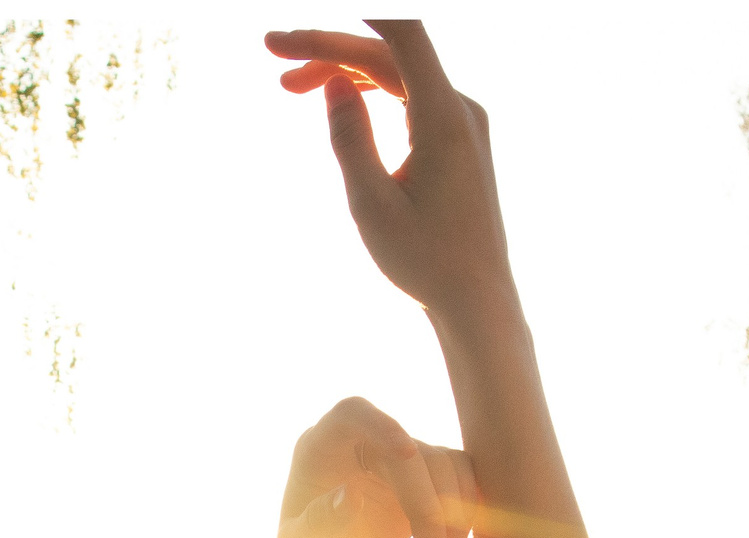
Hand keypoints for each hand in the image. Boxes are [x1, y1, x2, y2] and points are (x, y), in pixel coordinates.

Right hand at [265, 22, 512, 314]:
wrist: (477, 300)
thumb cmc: (425, 260)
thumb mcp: (371, 204)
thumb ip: (349, 137)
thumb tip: (333, 81)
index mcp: (444, 117)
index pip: (401, 33)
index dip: (354, 17)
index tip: (303, 27)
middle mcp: (460, 109)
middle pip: (389, 53)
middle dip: (329, 47)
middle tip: (271, 49)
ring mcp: (462, 122)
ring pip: (398, 74)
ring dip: (345, 70)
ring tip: (289, 83)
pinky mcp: (459, 138)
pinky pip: (411, 96)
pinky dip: (371, 91)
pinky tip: (338, 98)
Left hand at [275, 396, 478, 537]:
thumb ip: (317, 523)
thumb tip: (350, 495)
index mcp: (322, 447)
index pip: (352, 413)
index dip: (381, 426)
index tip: (407, 452)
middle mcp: (364, 442)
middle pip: (411, 454)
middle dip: (428, 506)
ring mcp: (399, 456)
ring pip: (445, 467)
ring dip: (454, 519)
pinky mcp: (427, 477)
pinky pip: (461, 482)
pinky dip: (463, 522)